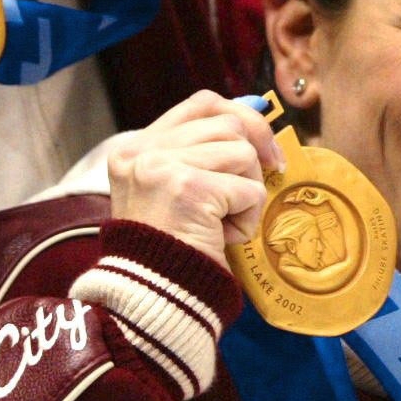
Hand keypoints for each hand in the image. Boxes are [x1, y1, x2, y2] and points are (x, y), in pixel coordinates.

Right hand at [104, 91, 282, 265]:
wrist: (153, 296)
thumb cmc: (170, 250)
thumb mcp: (173, 192)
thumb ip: (200, 155)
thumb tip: (257, 125)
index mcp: (134, 148)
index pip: (200, 104)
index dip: (240, 115)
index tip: (262, 144)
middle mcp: (142, 152)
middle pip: (227, 122)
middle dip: (256, 152)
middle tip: (266, 179)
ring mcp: (162, 167)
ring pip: (242, 153)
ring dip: (247, 190)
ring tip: (223, 222)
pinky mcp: (190, 188)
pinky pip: (250, 189)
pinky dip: (248, 218)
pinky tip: (223, 237)